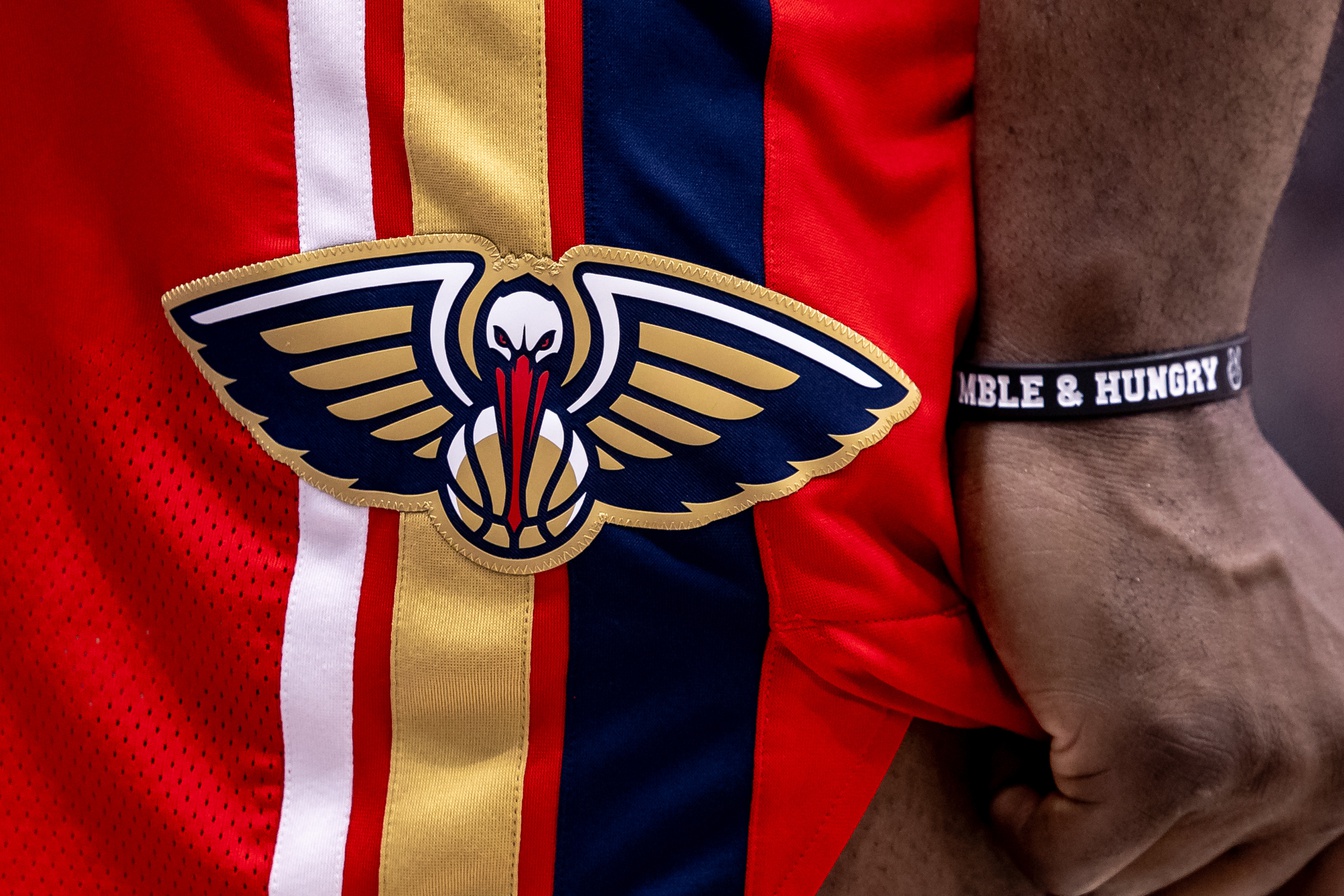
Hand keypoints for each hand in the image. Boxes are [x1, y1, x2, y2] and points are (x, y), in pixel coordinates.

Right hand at [953, 397, 1343, 894]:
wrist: (1102, 398)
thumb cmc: (1155, 492)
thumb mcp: (1275, 617)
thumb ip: (1282, 717)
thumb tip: (1222, 803)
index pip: (1295, 891)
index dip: (1189, 853)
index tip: (1113, 798)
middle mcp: (1341, 770)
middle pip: (1201, 893)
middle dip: (1119, 833)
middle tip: (1071, 737)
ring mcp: (1256, 767)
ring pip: (1125, 882)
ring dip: (1060, 812)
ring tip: (1044, 708)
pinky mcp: (1161, 758)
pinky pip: (1055, 863)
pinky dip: (1011, 809)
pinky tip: (1014, 715)